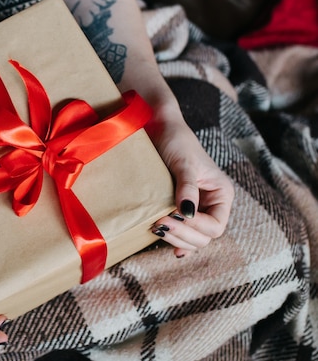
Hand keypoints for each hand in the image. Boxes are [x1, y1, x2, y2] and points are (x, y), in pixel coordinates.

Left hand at [148, 116, 234, 257]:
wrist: (160, 129)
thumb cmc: (176, 141)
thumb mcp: (184, 163)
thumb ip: (187, 188)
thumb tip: (187, 213)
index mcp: (221, 194)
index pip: (216, 226)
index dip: (196, 227)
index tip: (172, 216)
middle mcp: (212, 204)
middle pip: (205, 237)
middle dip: (184, 235)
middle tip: (159, 223)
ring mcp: (196, 209)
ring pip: (193, 239)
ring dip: (176, 238)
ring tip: (156, 227)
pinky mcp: (179, 210)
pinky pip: (184, 233)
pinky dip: (177, 241)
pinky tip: (171, 247)